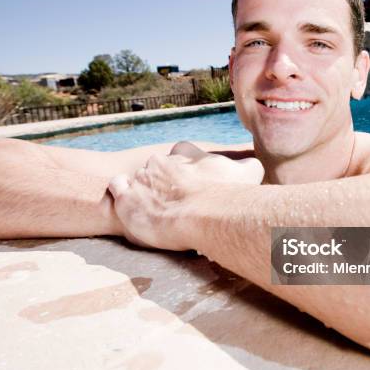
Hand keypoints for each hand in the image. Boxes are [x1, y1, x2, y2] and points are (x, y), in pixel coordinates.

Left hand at [109, 141, 263, 249]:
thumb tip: (252, 164)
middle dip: (166, 182)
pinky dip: (122, 196)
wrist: (203, 216)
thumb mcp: (248, 173)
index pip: (183, 154)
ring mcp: (141, 178)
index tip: (195, 185)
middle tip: (177, 202)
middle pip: (159, 168)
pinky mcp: (127, 198)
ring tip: (154, 210)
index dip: (189, 170)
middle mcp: (161, 160)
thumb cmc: (226, 195)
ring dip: (145, 192)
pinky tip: (132, 207)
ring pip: (139, 179)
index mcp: (186, 153)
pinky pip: (118, 189)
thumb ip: (249, 165)